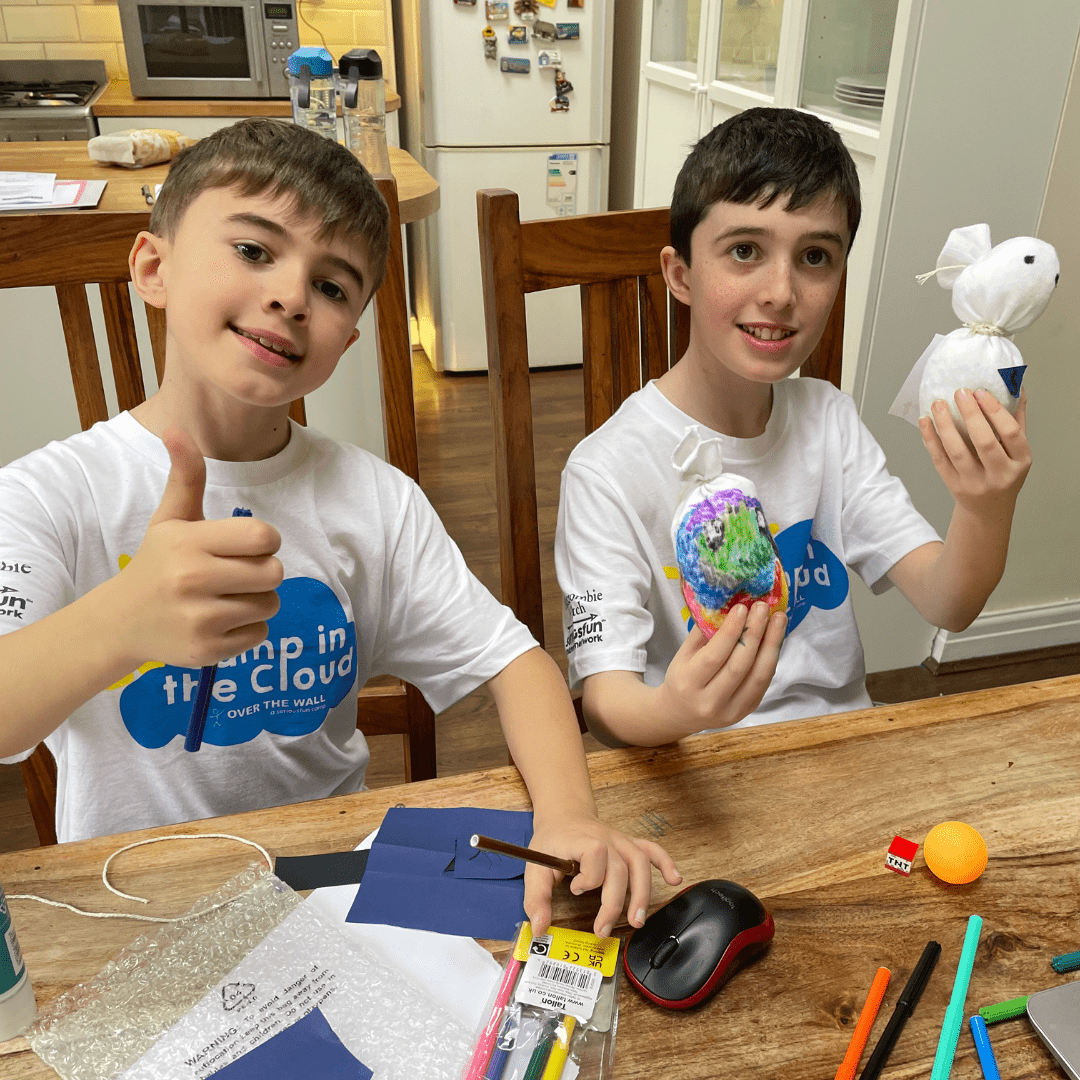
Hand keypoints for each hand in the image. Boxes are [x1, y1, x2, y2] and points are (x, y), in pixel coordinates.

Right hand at [113, 427, 283, 668]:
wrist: (120, 622)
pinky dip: (248, 628)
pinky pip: (260, 634)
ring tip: (227, 596)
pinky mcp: (208, 651)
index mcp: (189, 543)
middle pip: (274, 573)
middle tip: (238, 573)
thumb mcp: (169, 519)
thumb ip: (186, 477)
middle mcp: (193, 581)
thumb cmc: (156, 564)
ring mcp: (201, 619)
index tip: (246, 546)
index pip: (263, 537)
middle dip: (263, 572)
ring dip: (258, 600)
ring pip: (270, 604)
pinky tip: (220, 620)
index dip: (264, 541)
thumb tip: (177, 429)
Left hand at [523, 813, 682, 937]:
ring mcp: (620, 841)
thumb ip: (536, 899)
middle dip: (614, 903)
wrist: (564, 815)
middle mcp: (606, 839)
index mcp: (583, 840)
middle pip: (620, 869)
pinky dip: (665, 863)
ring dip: (642, 893)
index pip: (596, 854)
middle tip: (603, 929)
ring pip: (639, 862)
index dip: (588, 877)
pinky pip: (652, 850)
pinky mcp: (629, 845)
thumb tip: (539, 929)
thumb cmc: (552, 841)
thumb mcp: (535, 866)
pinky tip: (674, 879)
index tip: (575, 889)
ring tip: (637, 920)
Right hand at [656, 602, 786, 734]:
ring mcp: (731, 710)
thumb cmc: (682, 678)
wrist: (682, 714)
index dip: (731, 631)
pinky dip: (771, 658)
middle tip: (763, 608)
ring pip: (758, 676)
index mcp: (689, 683)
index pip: (714, 656)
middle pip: (739, 665)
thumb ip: (704, 633)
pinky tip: (775, 639)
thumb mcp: (683, 655)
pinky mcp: (747, 712)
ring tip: (778, 619)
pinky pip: (764, 683)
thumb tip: (729, 607)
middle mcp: (710, 701)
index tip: (742, 608)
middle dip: (755, 633)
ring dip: (772, 645)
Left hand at [920, 388, 1031, 514]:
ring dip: (945, 425)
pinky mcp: (954, 486)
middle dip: (971, 415)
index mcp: (1020, 462)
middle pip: (984, 442)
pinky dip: (930, 439)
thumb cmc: (1003, 472)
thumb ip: (1016, 420)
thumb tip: (1016, 385)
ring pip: (958, 452)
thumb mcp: (1017, 451)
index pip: (1011, 433)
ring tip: (938, 403)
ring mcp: (975, 482)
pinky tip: (925, 422)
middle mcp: (1000, 475)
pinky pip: (939, 460)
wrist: (988, 508)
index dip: (996, 411)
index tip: (980, 392)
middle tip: (959, 392)